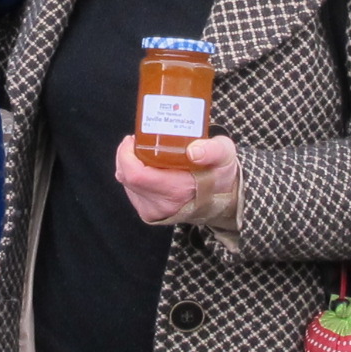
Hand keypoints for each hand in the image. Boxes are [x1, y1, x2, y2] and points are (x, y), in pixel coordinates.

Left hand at [113, 132, 239, 231]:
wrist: (222, 197)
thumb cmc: (221, 172)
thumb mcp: (224, 155)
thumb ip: (213, 150)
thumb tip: (193, 151)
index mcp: (176, 190)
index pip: (136, 174)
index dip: (126, 154)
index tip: (134, 138)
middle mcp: (161, 205)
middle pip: (126, 177)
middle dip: (126, 155)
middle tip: (138, 140)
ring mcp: (153, 211)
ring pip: (126, 183)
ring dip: (129, 164)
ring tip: (143, 151)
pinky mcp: (149, 212)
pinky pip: (131, 189)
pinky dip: (133, 174)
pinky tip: (145, 165)